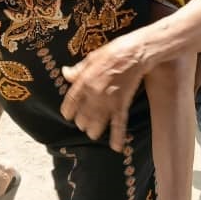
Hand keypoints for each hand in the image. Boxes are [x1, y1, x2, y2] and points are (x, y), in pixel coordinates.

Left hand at [60, 34, 146, 152]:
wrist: (135, 53)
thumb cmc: (113, 52)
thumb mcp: (91, 57)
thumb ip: (78, 69)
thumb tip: (65, 73)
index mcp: (84, 81)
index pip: (71, 102)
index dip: (68, 111)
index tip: (67, 116)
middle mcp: (94, 94)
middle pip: (83, 116)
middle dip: (81, 122)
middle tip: (82, 124)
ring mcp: (109, 101)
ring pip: (97, 123)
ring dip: (94, 131)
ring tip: (92, 133)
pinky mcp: (122, 104)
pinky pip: (119, 124)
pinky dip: (118, 136)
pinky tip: (116, 147)